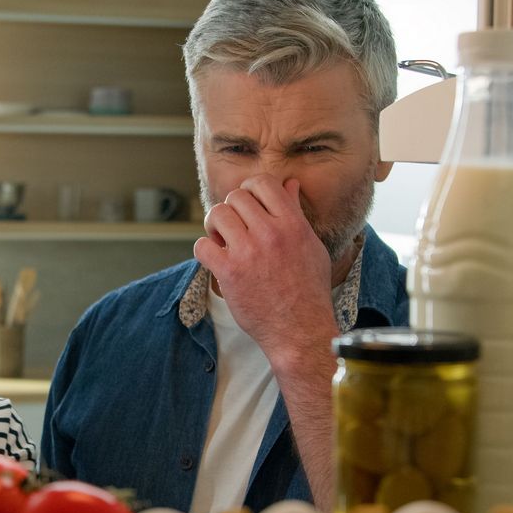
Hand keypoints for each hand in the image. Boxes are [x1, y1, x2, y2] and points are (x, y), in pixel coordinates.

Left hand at [192, 174, 337, 362]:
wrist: (300, 329)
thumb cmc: (308, 289)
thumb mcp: (311, 245)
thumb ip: (296, 213)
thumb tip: (290, 184)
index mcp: (292, 224)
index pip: (263, 183)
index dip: (250, 189)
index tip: (248, 205)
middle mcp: (270, 233)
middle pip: (235, 197)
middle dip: (231, 209)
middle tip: (234, 227)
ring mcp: (248, 252)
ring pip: (216, 215)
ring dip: (215, 225)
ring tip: (222, 240)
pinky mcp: (229, 273)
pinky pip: (202, 245)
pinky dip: (204, 250)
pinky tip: (215, 259)